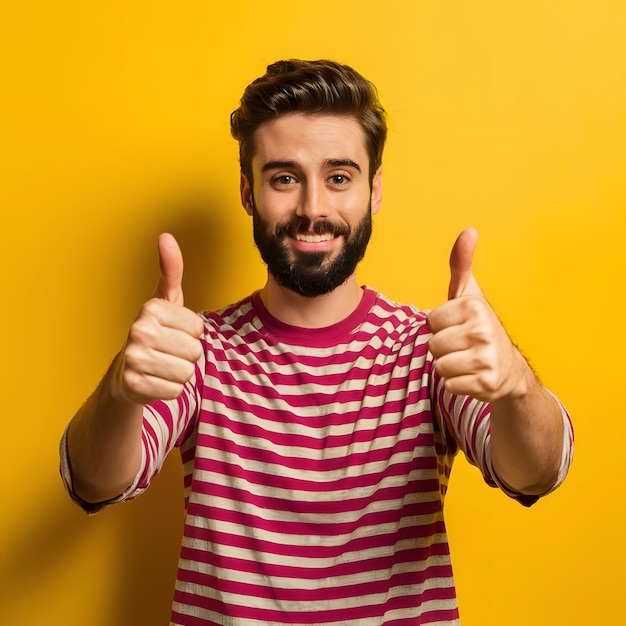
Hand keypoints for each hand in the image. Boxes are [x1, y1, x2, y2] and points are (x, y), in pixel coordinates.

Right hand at [116, 233, 204, 404]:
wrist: (128, 370)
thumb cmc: (155, 331)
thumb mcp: (166, 300)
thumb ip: (171, 269)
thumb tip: (166, 236)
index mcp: (150, 309)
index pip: (198, 328)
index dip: (192, 333)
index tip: (174, 331)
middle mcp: (138, 331)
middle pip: (195, 351)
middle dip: (187, 354)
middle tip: (168, 351)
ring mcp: (134, 359)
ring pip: (187, 372)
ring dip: (180, 372)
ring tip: (163, 364)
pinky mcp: (134, 385)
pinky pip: (175, 390)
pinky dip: (170, 388)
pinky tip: (156, 380)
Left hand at [428, 228, 527, 402]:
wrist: (509, 369)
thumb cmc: (480, 328)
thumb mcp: (470, 295)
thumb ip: (461, 264)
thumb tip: (468, 230)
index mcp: (474, 308)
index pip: (430, 322)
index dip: (440, 326)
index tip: (459, 326)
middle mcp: (483, 331)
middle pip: (432, 345)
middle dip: (443, 348)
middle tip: (463, 346)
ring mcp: (486, 359)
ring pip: (438, 365)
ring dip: (448, 366)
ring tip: (466, 360)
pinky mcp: (485, 384)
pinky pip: (449, 384)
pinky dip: (457, 384)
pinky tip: (472, 376)